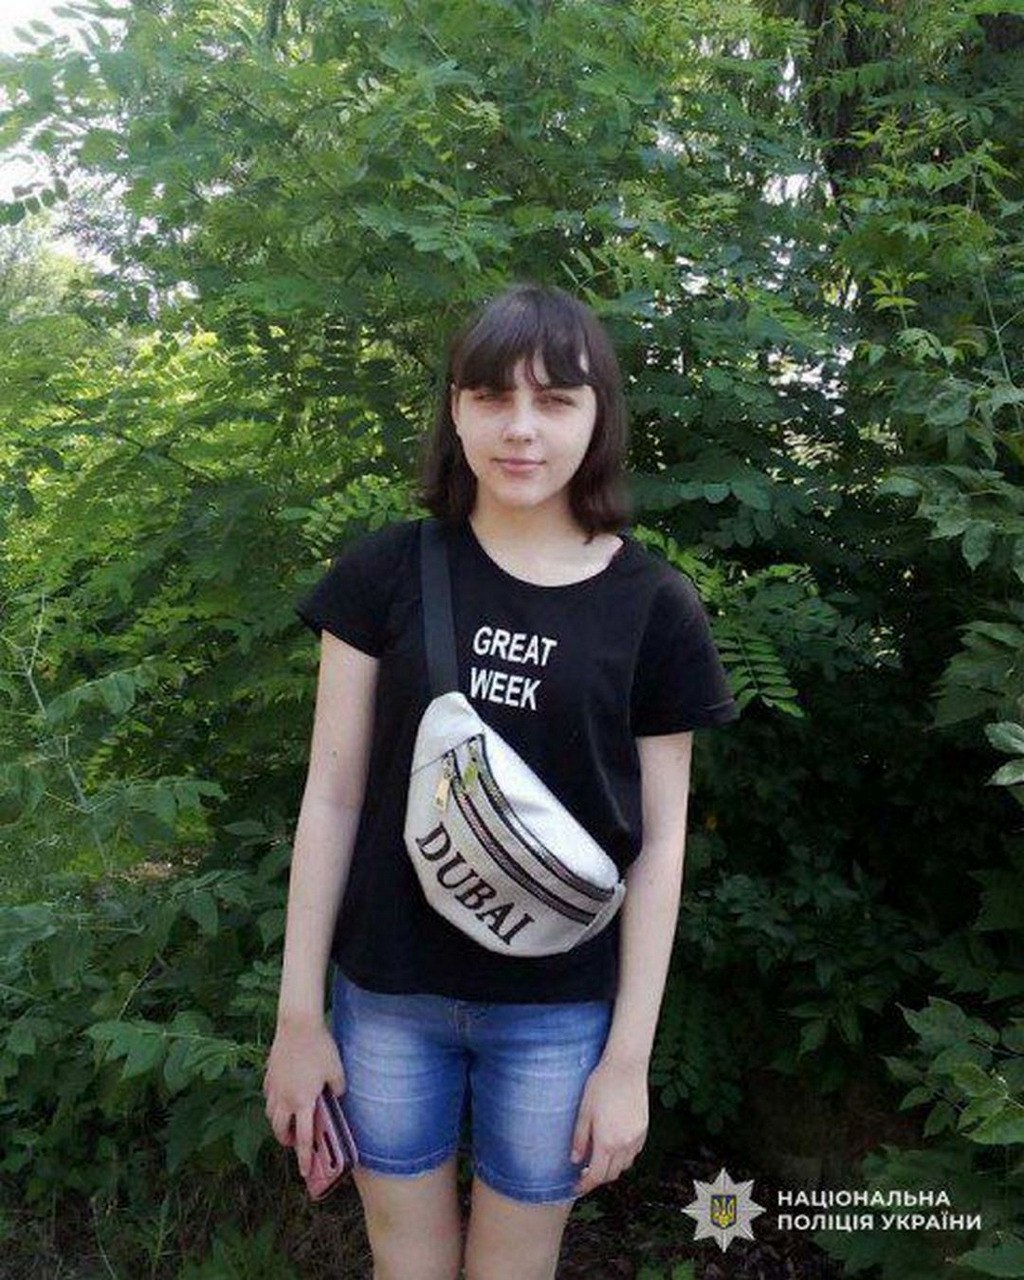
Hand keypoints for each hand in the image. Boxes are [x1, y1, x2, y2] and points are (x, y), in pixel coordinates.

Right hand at [263, 1015, 344, 1178]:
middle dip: (286, 1141)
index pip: (302, 1138)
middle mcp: (285, 1099)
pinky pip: (269, 1096)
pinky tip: (282, 1097)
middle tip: (294, 1144)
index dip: (304, 1158)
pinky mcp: (268, 1075)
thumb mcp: (337, 1070)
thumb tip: (337, 1097)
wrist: (297, 1025)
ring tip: (288, 1122)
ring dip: (278, 1124)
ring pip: (271, 1115)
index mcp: (303, 1102)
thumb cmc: (320, 1047)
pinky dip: (274, 1103)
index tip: (305, 1172)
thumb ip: (339, 1089)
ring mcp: (274, 1087)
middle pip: (280, 1130)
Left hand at [570, 1059, 648, 1196]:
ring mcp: (637, 1137)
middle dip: (598, 1178)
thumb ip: (580, 1138)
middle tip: (585, 1173)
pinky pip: (634, 1152)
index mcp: (607, 1142)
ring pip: (625, 1165)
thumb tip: (575, 1160)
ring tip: (599, 1158)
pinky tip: (614, 1145)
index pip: (597, 1175)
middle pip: (612, 1174)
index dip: (585, 1186)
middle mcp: (625, 1144)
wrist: (626, 1066)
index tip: (576, 1188)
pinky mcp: (644, 1129)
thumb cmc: (602, 1085)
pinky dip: (623, 1156)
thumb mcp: (584, 1111)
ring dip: (612, 1167)